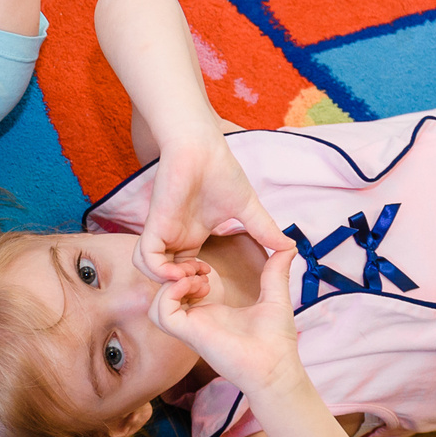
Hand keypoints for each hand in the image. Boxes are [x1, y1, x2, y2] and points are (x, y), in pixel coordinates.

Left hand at [133, 135, 279, 285]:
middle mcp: (175, 237)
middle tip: (202, 286)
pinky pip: (145, 258)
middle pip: (165, 275)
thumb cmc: (221, 171)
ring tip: (193, 277)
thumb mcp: (247, 209)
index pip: (183, 270)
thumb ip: (264, 230)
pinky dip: (159, 271)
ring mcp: (164, 232)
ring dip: (169, 282)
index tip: (211, 282)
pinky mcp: (155, 224)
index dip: (193, 282)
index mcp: (191, 236)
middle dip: (181, 288)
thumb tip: (289, 246)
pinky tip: (181, 270)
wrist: (202, 148)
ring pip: (151, 270)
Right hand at [147, 239, 304, 395]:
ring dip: (170, 285)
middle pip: (166, 294)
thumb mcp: (275, 295)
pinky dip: (168, 295)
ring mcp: (192, 328)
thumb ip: (276, 270)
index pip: (185, 289)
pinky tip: (192, 286)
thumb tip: (289, 246)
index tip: (206, 267)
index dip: (187, 272)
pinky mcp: (189, 334)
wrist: (277, 367)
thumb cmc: (277, 341)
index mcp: (212, 312)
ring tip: (195, 278)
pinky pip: (161, 313)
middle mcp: (198, 320)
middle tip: (198, 268)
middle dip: (176, 274)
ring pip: (157, 305)